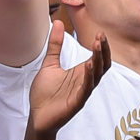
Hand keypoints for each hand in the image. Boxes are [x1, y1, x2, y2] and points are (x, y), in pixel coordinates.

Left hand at [28, 20, 107, 137]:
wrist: (37, 116)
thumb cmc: (45, 93)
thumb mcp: (50, 64)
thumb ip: (55, 45)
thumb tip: (58, 23)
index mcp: (81, 73)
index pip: (98, 58)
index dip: (101, 46)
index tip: (99, 32)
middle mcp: (85, 81)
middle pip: (102, 65)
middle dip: (103, 51)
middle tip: (100, 37)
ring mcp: (82, 92)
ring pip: (96, 75)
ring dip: (98, 60)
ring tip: (96, 45)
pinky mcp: (76, 102)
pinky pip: (86, 88)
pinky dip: (88, 76)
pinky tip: (88, 65)